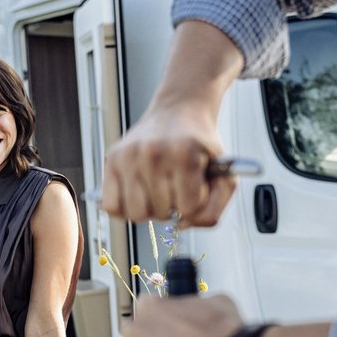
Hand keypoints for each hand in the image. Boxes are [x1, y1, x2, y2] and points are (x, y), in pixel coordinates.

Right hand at [102, 102, 235, 225]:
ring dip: (149, 209)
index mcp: (185, 154)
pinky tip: (138, 194)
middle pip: (161, 213)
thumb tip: (181, 225)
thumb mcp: (224, 175)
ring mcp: (129, 156)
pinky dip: (125, 208)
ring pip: (136, 214)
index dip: (195, 202)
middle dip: (172, 206)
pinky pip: (112, 207)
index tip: (195, 184)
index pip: (188, 209)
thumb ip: (213, 210)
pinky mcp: (112, 160)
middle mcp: (154, 153)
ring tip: (157, 190)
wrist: (179, 111)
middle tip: (175, 185)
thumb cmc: (200, 146)